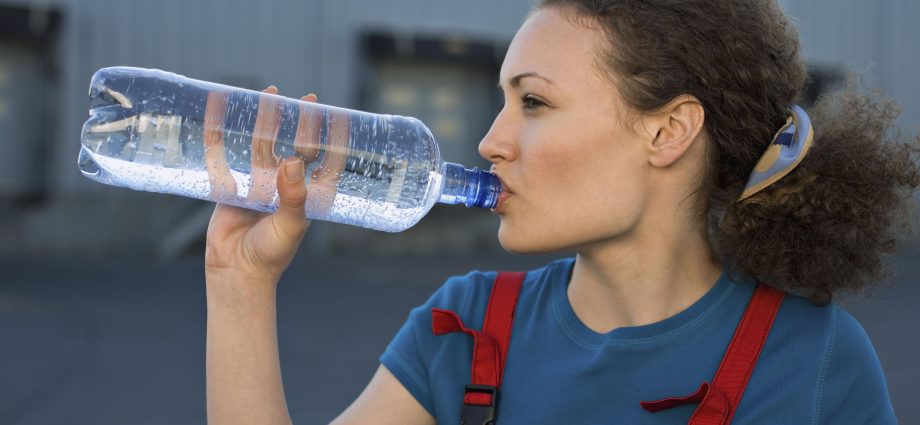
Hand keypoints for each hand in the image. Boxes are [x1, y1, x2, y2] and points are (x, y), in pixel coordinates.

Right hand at [204, 86, 318, 285]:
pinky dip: (222, 133)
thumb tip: (292, 161)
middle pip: (292, 144)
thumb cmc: (271, 253)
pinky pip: (226, 153)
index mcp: (305, 193)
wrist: (237, 271)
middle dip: (297, 122)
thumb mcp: (291, 225)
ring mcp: (258, 183)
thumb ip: (294, 195)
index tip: (336, 115)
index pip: (321, 159)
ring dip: (265, 120)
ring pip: (262, 144)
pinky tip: (221, 111)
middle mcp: (284, 185)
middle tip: (304, 99)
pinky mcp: (231, 185)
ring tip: (268, 94)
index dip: (329, 137)